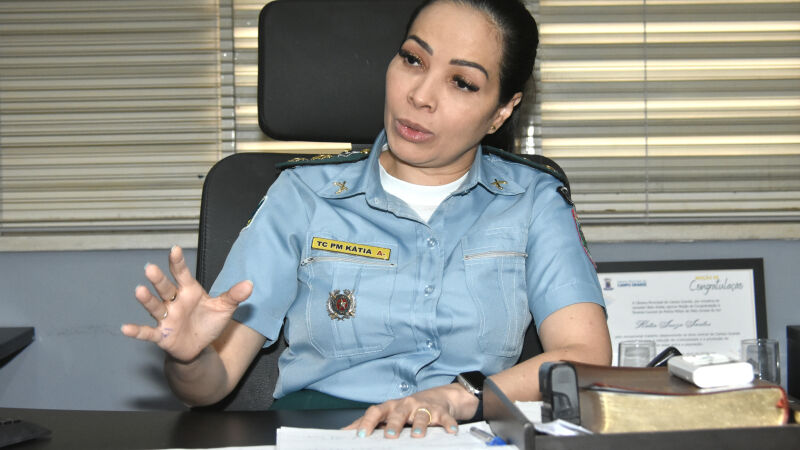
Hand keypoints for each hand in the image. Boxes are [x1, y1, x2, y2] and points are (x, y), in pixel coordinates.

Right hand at [120, 245, 252, 362]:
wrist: (199, 346)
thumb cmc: (208, 322)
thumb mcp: (224, 308)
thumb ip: (234, 295)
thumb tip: (250, 284)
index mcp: (189, 291)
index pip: (182, 274)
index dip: (178, 262)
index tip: (174, 249)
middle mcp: (174, 302)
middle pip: (165, 288)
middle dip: (158, 279)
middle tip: (150, 268)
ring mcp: (166, 318)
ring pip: (154, 307)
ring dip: (147, 300)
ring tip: (139, 290)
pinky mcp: (161, 335)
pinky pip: (147, 332)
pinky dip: (136, 331)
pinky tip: (125, 328)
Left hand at [343, 383, 476, 438]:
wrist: (438, 398)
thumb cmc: (407, 410)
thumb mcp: (388, 414)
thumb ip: (368, 423)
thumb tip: (344, 433)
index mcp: (390, 407)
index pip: (375, 412)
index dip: (368, 423)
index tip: (360, 435)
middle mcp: (406, 405)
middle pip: (398, 413)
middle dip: (394, 424)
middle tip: (390, 436)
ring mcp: (423, 408)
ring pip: (421, 415)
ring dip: (419, 425)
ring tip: (417, 436)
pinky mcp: (440, 412)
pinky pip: (445, 418)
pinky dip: (448, 425)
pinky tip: (451, 431)